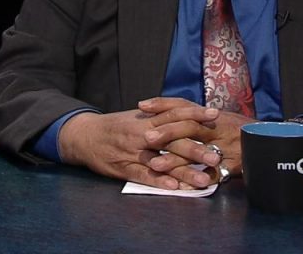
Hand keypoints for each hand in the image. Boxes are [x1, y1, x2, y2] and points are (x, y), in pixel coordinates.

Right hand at [57, 103, 220, 189]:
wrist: (84, 135)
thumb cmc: (114, 126)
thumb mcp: (136, 117)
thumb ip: (159, 117)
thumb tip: (186, 115)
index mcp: (146, 120)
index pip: (173, 114)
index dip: (194, 114)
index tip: (215, 115)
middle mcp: (141, 135)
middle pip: (172, 140)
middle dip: (196, 148)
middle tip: (217, 155)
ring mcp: (133, 153)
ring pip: (162, 162)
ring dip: (184, 171)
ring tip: (203, 179)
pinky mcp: (124, 169)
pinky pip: (144, 176)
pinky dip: (159, 181)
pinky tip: (175, 187)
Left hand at [138, 97, 254, 183]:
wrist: (273, 141)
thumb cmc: (241, 130)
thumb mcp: (219, 119)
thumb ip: (197, 116)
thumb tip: (170, 111)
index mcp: (211, 115)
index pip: (184, 105)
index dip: (163, 104)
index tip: (142, 106)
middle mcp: (217, 127)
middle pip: (189, 126)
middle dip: (166, 132)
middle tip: (146, 138)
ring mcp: (225, 147)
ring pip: (198, 151)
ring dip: (175, 159)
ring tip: (156, 165)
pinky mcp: (233, 166)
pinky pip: (212, 175)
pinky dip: (196, 180)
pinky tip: (181, 186)